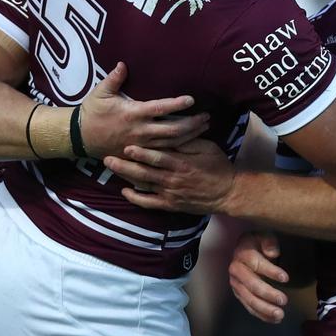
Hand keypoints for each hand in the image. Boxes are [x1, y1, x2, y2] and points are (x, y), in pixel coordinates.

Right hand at [80, 63, 208, 157]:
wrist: (81, 138)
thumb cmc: (92, 112)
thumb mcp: (100, 92)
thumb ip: (114, 78)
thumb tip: (123, 63)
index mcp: (133, 113)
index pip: (159, 108)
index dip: (176, 104)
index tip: (191, 100)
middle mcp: (140, 130)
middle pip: (173, 129)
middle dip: (192, 124)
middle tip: (207, 117)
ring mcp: (141, 144)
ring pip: (172, 143)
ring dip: (191, 135)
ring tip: (205, 127)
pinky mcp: (140, 154)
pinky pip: (164, 153)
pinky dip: (180, 149)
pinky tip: (192, 144)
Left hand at [104, 138, 234, 213]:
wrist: (228, 192)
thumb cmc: (218, 166)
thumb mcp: (207, 147)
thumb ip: (188, 140)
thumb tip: (172, 131)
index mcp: (181, 163)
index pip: (157, 157)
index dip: (141, 152)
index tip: (126, 146)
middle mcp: (173, 179)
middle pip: (144, 171)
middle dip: (125, 164)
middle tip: (107, 158)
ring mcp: (170, 193)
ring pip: (144, 185)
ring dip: (126, 177)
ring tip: (111, 168)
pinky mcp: (171, 204)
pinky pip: (150, 203)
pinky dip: (136, 198)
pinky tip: (125, 191)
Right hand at [229, 232, 288, 322]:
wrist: (245, 248)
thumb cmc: (258, 242)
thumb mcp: (264, 235)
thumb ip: (269, 241)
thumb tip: (272, 253)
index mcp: (242, 253)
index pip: (256, 264)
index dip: (271, 271)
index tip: (285, 278)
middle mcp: (236, 270)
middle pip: (252, 285)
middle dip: (268, 294)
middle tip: (284, 300)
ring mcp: (236, 284)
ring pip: (249, 299)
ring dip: (264, 309)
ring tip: (280, 314)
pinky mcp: (239, 294)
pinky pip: (249, 307)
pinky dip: (261, 315)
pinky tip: (274, 319)